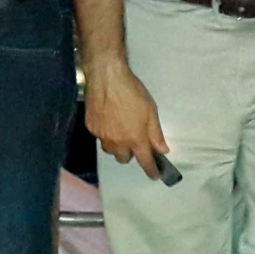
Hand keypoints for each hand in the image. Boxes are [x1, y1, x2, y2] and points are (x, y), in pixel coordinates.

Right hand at [85, 58, 169, 179]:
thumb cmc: (133, 92)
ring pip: (110, 150)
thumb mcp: (151, 111)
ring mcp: (102, 135)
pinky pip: (100, 137)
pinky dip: (105, 133)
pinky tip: (108, 119)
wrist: (107, 77)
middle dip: (130, 153)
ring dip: (116, 145)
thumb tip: (163, 150)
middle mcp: (118, 142)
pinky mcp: (91, 127)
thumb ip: (156, 133)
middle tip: (134, 139)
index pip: (145, 161)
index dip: (151, 171)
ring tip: (119, 130)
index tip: (154, 176)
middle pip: (124, 159)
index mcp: (136, 138)